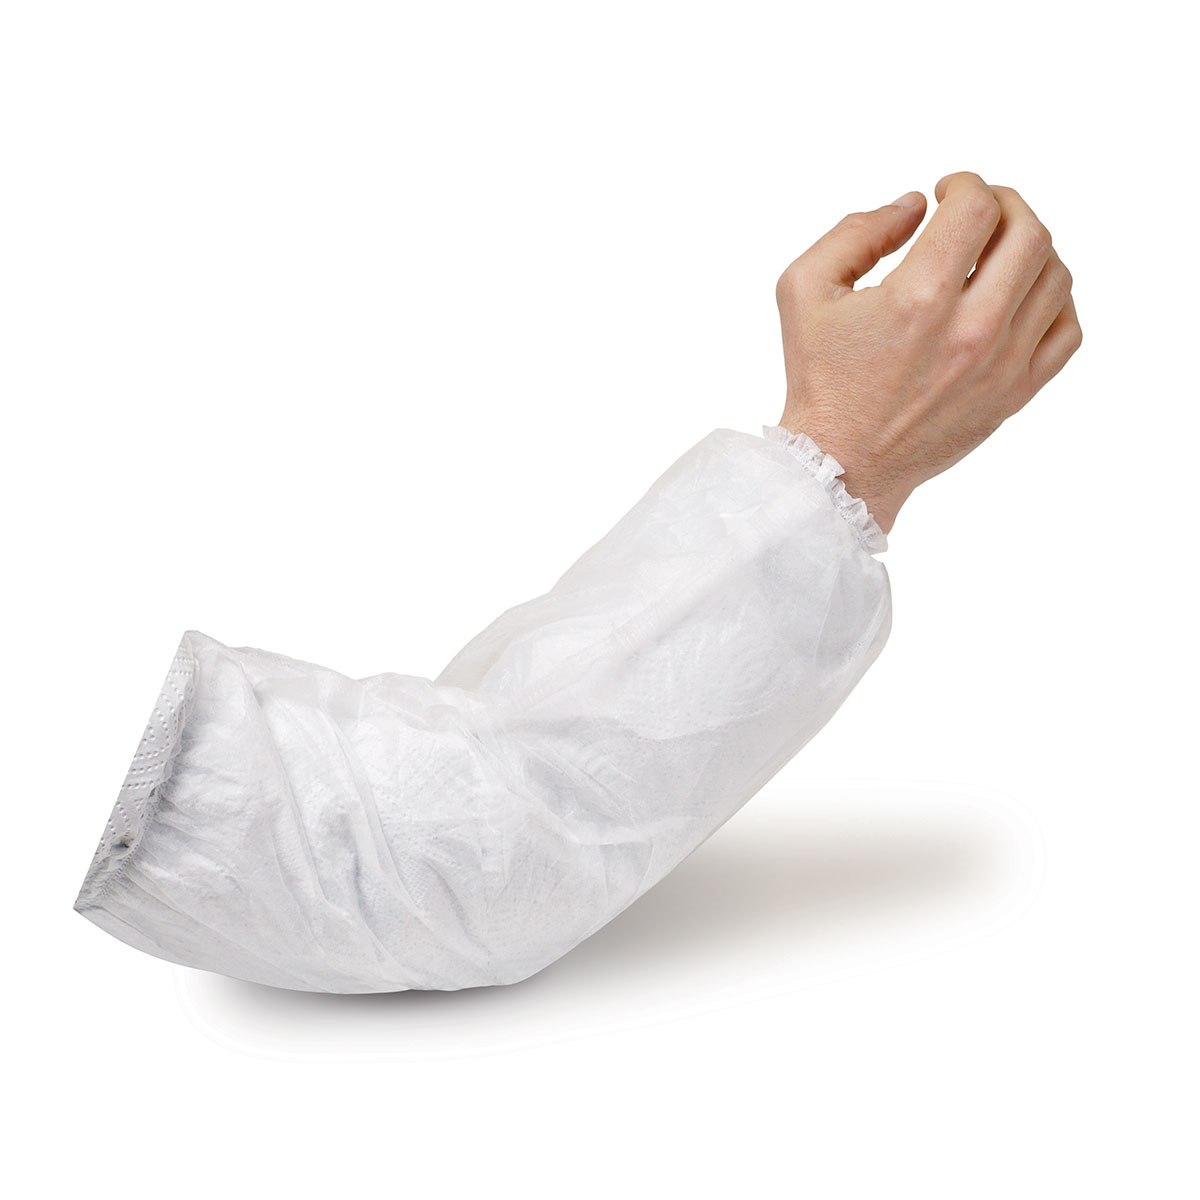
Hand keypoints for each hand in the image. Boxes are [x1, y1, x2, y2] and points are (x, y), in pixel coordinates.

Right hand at [774, 171, 1081, 534]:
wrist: (841, 463)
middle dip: (1005, 204)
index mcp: (916, 300)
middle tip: (978, 212)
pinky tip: (1018, 296)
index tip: (946, 193)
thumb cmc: (819, 377)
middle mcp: (968, 331)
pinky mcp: (1015, 394)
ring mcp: (1001, 365)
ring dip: (1031, 247)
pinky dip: (1054, 299)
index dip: (964, 184)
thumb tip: (914, 205)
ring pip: (1056, 275)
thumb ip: (855, 232)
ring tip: (997, 253)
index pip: (977, 207)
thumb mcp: (803, 290)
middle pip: (1029, 232)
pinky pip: (1068, 330)